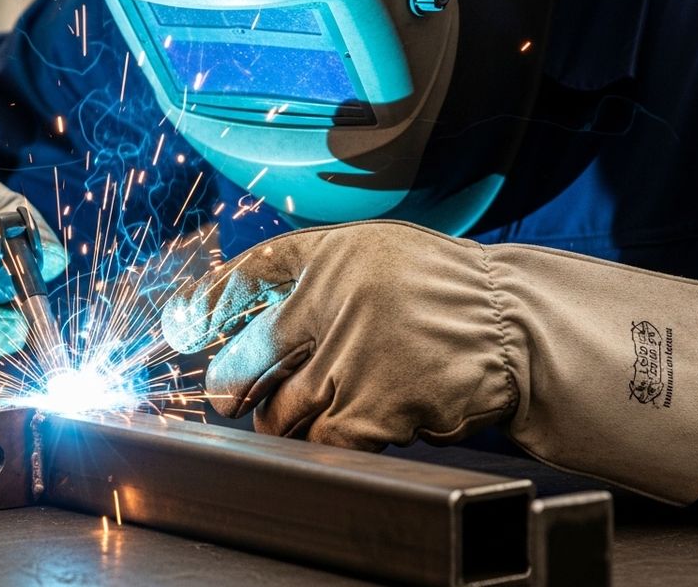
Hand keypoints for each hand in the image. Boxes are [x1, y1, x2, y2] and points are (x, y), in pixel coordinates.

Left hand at [162, 220, 697, 504]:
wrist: (516, 327)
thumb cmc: (448, 290)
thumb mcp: (382, 254)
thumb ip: (322, 273)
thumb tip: (254, 303)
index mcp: (330, 254)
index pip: (245, 274)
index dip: (206, 302)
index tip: (182, 324)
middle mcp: (330, 301)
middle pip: (246, 353)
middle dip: (226, 384)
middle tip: (223, 395)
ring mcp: (349, 357)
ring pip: (280, 408)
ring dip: (277, 420)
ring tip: (281, 419)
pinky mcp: (372, 406)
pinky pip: (322, 439)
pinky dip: (324, 442)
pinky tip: (339, 431)